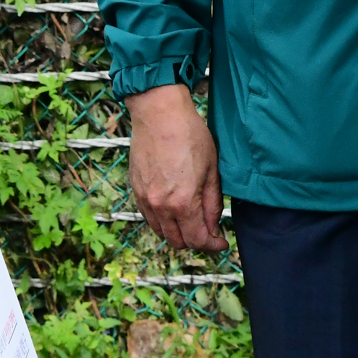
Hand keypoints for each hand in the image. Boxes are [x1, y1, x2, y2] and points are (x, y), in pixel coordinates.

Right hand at [124, 85, 225, 251]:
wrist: (159, 112)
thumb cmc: (189, 135)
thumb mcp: (212, 170)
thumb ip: (212, 203)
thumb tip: (214, 227)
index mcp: (183, 203)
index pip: (198, 240)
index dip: (212, 245)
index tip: (221, 242)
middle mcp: (160, 206)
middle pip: (178, 242)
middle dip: (196, 242)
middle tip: (209, 233)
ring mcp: (145, 198)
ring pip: (161, 232)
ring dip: (178, 233)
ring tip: (192, 222)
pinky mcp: (136, 189)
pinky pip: (149, 217)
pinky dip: (162, 221)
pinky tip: (174, 209)